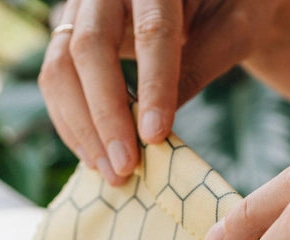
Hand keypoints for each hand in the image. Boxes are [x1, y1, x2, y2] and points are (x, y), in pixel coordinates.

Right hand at [39, 0, 278, 184]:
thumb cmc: (229, 8)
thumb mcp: (233, 30)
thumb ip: (199, 65)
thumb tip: (156, 128)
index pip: (150, 32)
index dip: (151, 88)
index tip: (154, 138)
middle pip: (90, 47)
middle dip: (106, 115)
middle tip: (125, 167)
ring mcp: (82, 9)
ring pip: (61, 66)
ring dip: (82, 127)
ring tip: (112, 173)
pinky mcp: (70, 35)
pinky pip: (56, 80)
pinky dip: (72, 124)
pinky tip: (96, 157)